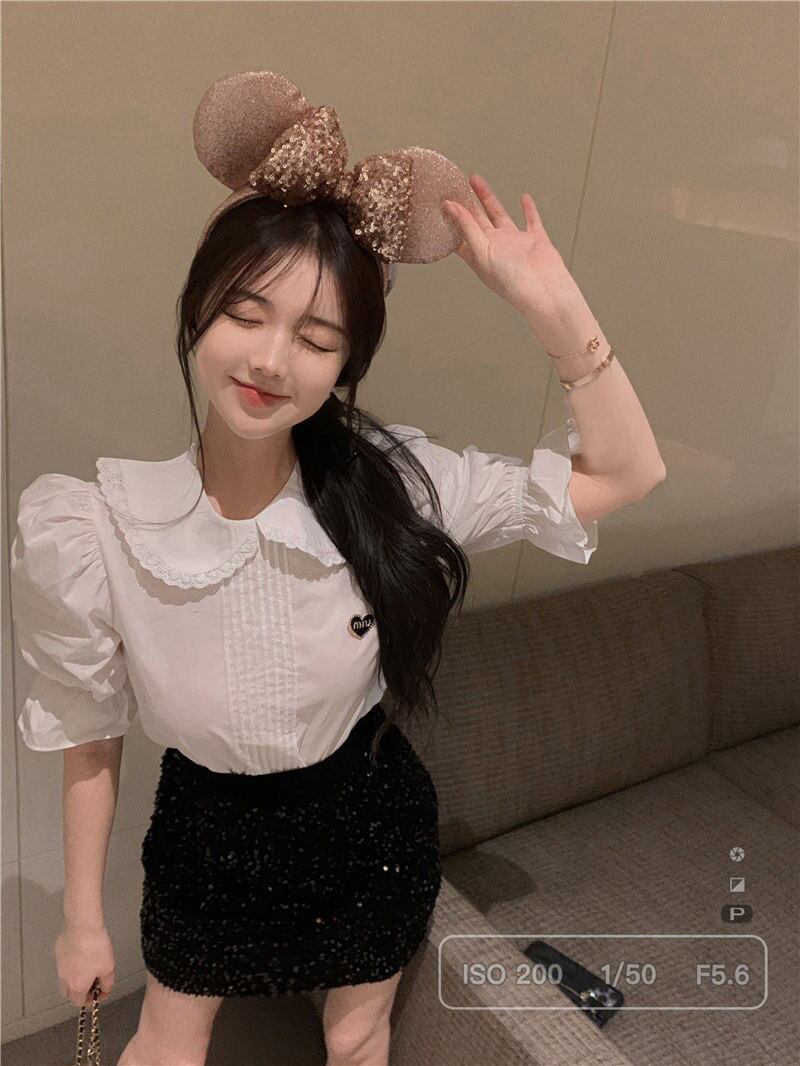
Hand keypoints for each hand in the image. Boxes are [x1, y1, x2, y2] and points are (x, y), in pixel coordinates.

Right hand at [55, 923, 114, 1007]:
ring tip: (89, 969)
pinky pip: (64, 965)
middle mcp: (64, 979)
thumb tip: (105, 989)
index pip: (80, 1003)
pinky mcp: (59, 953)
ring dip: (76, 979)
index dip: (91, 1000)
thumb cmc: (94, 946)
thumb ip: (107, 983)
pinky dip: (72, 965)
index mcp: (77, 986)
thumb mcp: (108, 968)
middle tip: (92, 984)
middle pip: (70, 994)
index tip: (99, 993)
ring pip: (65, 980)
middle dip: (81, 992)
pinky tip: (82, 956)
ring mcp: (60, 966)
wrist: (82, 927)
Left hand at [443, 174, 572, 319]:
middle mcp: (495, 249)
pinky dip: (529, 209)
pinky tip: (524, 198)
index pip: (460, 235)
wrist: (543, 288)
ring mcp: (515, 243)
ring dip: (488, 198)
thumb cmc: (511, 280)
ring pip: (499, 215)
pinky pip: (531, 221)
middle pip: (476, 221)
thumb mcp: (481, 250)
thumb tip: (450, 207)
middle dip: (466, 203)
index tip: (441, 202)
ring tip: (476, 182)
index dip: (451, 219)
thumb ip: (467, 227)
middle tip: (456, 185)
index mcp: (479, 256)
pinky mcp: (534, 240)